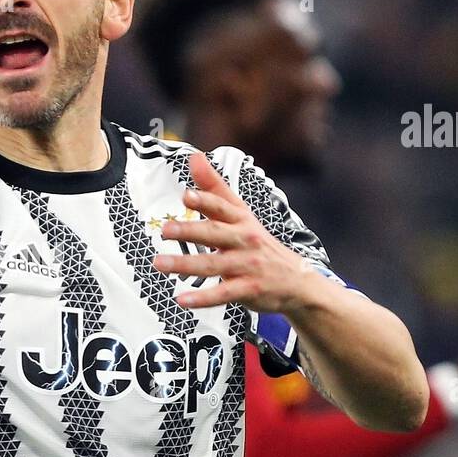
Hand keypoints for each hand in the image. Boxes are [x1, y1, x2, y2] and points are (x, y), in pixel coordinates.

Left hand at [152, 153, 314, 312]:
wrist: (297, 280)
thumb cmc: (259, 243)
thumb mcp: (240, 213)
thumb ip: (214, 187)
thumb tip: (194, 156)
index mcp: (241, 219)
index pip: (222, 207)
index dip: (205, 200)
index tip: (187, 195)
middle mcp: (244, 239)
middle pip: (215, 233)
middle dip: (190, 230)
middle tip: (166, 230)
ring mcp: (247, 265)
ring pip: (213, 264)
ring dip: (185, 264)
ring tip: (159, 263)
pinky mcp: (249, 289)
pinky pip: (223, 293)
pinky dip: (203, 297)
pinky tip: (183, 299)